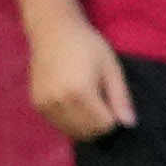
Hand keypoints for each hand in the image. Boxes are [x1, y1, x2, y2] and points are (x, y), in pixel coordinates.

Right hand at [27, 14, 133, 140]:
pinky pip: (59, 125)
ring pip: (72, 132)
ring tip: (91, 101)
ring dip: (86, 126)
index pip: (102, 125)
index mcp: (80, 93)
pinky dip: (71, 122)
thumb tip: (129, 124)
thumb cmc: (88, 46)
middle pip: (87, 132)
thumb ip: (120, 97)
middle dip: (101, 125)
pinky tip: (76, 103)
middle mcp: (58, 103)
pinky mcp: (37, 105)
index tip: (115, 105)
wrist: (53, 32)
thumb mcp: (111, 68)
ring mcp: (45, 106)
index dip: (114, 120)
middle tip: (104, 104)